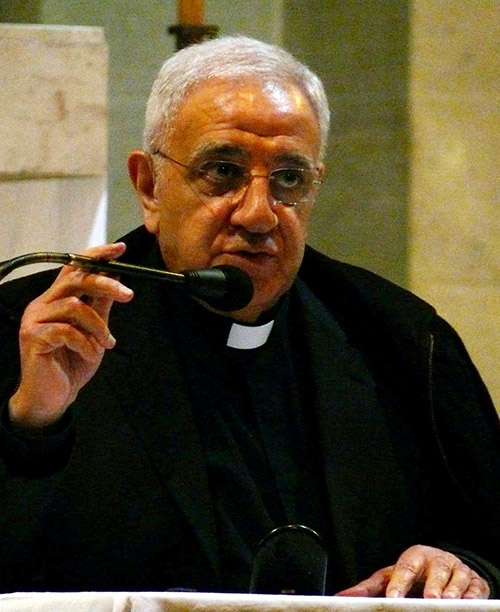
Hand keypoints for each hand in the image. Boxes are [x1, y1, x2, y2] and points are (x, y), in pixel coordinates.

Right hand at [8, 242, 133, 430]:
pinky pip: (66, 330)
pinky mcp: (33, 337)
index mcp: (56, 299)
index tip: (120, 249)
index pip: (74, 268)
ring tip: (107, 344)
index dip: (96, 256)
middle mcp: (43, 304)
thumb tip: (115, 280)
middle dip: (105, 284)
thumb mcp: (94, 333)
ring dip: (98, 326)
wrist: (53, 397)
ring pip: (74, 305)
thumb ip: (100, 307)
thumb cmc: (72, 364)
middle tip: (128, 294)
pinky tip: (91, 354)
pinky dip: (85, 343)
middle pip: (75, 279)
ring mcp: (35, 319)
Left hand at [336, 545, 489, 598]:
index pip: (406, 567)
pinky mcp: (475, 582)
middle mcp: (437, 560)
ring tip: (447, 601)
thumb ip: (369, 588)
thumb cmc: (414, 573)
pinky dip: (472, 596)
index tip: (394, 597)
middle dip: (433, 583)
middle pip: (436, 568)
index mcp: (415, 556)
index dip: (400, 582)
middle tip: (429, 597)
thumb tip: (342, 596)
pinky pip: (476, 589)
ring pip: (458, 578)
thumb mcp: (391, 576)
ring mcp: (458, 570)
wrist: (444, 566)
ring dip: (453, 590)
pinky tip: (466, 603)